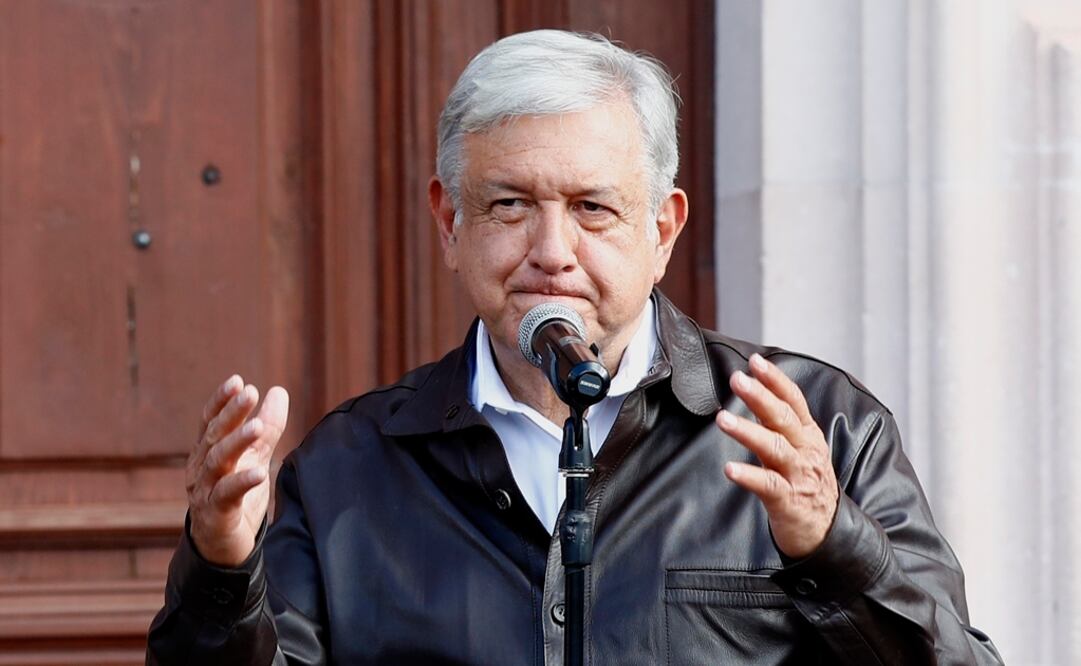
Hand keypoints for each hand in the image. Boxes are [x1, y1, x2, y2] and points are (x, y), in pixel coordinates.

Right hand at [186, 375, 289, 566]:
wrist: (223, 547)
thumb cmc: (236, 496)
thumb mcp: (255, 457)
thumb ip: (267, 427)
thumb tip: (278, 390)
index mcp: (207, 452)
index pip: (210, 421)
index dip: (221, 401)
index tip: (238, 381)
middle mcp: (201, 468)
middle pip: (214, 436)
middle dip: (231, 413)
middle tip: (249, 393)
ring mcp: (204, 491)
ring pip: (217, 462)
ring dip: (237, 442)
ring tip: (257, 427)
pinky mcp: (215, 515)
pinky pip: (226, 495)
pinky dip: (242, 482)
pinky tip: (259, 472)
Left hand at [716, 353, 837, 558]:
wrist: (828, 533)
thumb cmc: (806, 485)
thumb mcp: (799, 449)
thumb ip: (778, 424)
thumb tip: (754, 394)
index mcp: (808, 435)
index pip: (793, 401)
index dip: (775, 380)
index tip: (756, 361)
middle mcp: (805, 451)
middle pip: (783, 418)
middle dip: (760, 397)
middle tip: (737, 380)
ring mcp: (798, 476)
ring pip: (774, 448)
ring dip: (747, 431)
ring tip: (723, 419)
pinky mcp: (788, 501)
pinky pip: (767, 486)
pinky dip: (748, 476)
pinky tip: (730, 469)